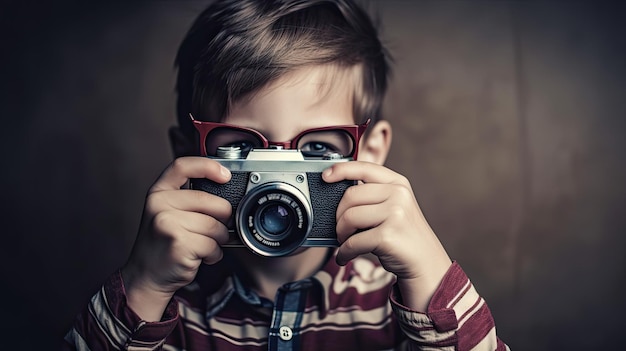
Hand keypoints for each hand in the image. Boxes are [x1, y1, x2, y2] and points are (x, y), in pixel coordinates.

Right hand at [121, 156, 231, 320]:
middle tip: (215, 229)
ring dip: (219, 239)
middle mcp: (159, 204)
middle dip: (223, 218)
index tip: (225, 175)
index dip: (207, 166)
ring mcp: (167, 224)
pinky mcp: (179, 244)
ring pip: (215, 226)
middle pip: (211, 201)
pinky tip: (202, 256)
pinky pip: (213, 245)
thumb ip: (187, 197)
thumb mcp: (166, 212)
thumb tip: (224, 186)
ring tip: (204, 245)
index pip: (182, 166)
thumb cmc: (163, 243)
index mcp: (158, 192)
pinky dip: (214, 254)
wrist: (146, 276)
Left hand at [322, 161, 451, 311]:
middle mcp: (398, 194)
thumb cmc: (403, 235)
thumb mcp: (395, 206)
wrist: (426, 263)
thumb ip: (374, 194)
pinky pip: (353, 241)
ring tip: (345, 242)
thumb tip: (337, 190)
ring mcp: (395, 214)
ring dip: (341, 234)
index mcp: (398, 183)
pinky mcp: (387, 235)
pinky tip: (345, 257)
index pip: (364, 167)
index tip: (326, 176)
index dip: (341, 169)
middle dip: (339, 215)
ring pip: (349, 217)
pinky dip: (344, 252)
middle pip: (350, 195)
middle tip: (341, 229)